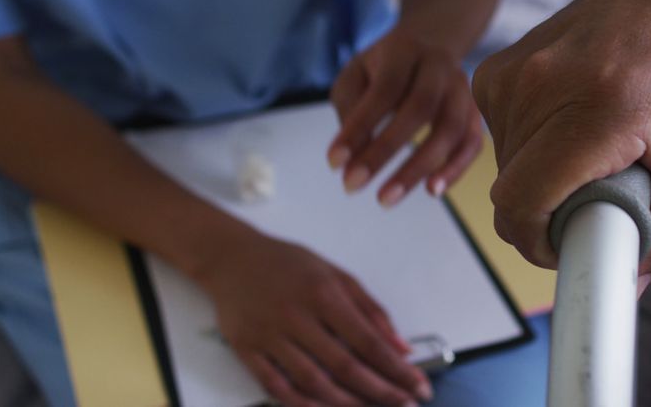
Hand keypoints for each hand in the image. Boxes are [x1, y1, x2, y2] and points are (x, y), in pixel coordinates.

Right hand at [199, 232, 431, 406]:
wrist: (231, 258)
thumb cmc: (289, 264)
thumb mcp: (336, 275)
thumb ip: (371, 310)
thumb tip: (401, 347)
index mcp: (324, 294)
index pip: (368, 341)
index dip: (396, 369)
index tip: (419, 387)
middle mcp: (297, 317)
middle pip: (345, 366)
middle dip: (380, 391)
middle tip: (405, 406)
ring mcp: (269, 336)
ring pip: (312, 381)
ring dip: (346, 403)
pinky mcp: (246, 350)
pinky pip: (275, 386)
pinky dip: (300, 404)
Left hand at [328, 29, 482, 205]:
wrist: (432, 44)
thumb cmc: (384, 69)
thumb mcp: (356, 76)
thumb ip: (351, 111)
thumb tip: (350, 160)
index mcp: (404, 51)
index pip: (384, 90)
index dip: (359, 127)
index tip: (334, 163)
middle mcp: (439, 67)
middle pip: (420, 108)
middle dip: (384, 151)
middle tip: (352, 186)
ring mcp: (463, 89)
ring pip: (452, 129)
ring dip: (419, 168)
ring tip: (387, 199)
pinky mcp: (476, 111)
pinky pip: (472, 143)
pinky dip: (455, 169)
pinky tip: (431, 191)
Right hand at [471, 0, 650, 287]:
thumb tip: (627, 283)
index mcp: (598, 107)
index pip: (524, 206)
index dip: (546, 247)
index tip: (581, 246)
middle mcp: (538, 87)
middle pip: (514, 199)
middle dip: (558, 215)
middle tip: (612, 188)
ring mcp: (507, 76)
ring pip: (505, 176)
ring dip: (549, 181)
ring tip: (600, 143)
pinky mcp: (491, 74)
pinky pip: (501, 145)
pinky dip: (535, 152)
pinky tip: (576, 119)